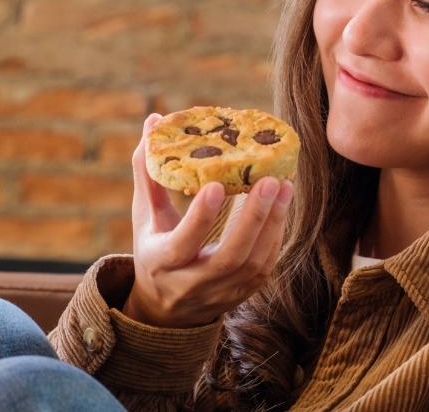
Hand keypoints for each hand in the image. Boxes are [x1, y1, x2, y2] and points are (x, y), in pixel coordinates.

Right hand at [122, 113, 293, 328]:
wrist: (167, 308)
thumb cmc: (155, 247)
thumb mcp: (145, 216)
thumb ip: (149, 171)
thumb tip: (154, 120)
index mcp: (161, 263)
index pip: (182, 245)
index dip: (200, 218)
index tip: (217, 185)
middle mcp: (191, 284)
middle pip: (228, 258)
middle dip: (252, 219)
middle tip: (270, 180)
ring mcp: (220, 293)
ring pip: (253, 264)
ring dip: (272, 224)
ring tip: (283, 186)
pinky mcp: (243, 294)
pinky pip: (265, 266)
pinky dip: (276, 235)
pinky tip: (282, 205)